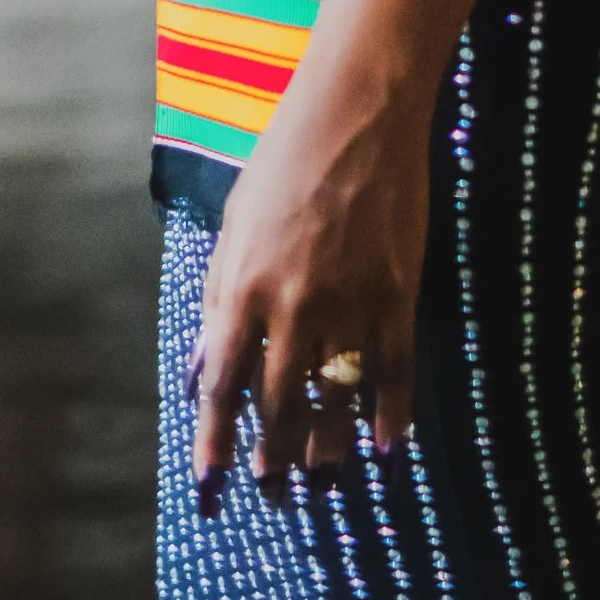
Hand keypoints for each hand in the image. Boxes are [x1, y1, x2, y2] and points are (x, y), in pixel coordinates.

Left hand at [189, 76, 425, 506]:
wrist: (358, 110)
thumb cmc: (286, 159)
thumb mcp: (234, 224)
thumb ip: (219, 298)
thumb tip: (204, 366)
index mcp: (243, 287)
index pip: (222, 388)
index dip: (215, 445)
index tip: (210, 488)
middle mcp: (292, 306)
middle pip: (278, 407)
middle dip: (272, 457)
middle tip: (272, 488)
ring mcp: (349, 303)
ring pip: (335, 399)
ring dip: (327, 448)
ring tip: (322, 477)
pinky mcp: (396, 293)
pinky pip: (394, 373)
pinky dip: (392, 418)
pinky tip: (387, 450)